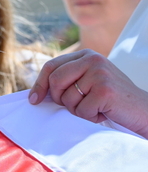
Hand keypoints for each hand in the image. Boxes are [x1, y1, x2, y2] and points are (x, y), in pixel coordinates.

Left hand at [29, 49, 147, 136]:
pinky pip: (80, 110)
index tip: (34, 100)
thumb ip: (67, 79)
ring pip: (67, 98)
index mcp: (86, 54)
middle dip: (59, 98)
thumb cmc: (111, 99)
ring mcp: (100, 73)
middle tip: (76, 105)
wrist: (143, 110)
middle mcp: (93, 59)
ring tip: (95, 107)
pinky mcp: (105, 90)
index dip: (39, 85)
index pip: (51, 67)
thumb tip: (35, 93)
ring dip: (77, 110)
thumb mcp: (88, 81)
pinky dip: (89, 117)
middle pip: (55, 80)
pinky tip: (103, 113)